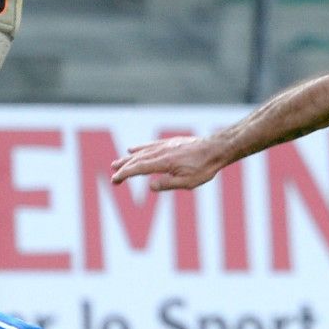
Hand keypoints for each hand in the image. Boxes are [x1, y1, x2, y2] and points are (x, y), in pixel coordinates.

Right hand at [109, 135, 223, 190]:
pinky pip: (151, 145)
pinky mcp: (170, 143)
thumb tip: (150, 186)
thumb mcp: (188, 182)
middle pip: (137, 160)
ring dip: (128, 158)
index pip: (139, 168)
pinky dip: (140, 148)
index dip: (125, 174)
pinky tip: (132, 150)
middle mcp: (161, 152)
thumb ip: (167, 184)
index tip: (115, 179)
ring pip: (141, 152)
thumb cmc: (204, 168)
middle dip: (123, 168)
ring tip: (116, 163)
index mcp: (164, 162)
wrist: (216, 148)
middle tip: (113, 176)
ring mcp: (165, 145)